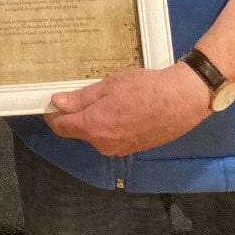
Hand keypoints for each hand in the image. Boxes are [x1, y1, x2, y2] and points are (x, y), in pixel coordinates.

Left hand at [43, 64, 210, 155]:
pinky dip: (111, 125)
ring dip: (94, 120)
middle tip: (83, 93)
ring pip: (96, 134)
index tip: (52, 102)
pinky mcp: (133, 148)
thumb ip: (80, 98)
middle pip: (77, 131)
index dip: (53, 114)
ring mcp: (119, 148)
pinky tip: (123, 109)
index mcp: (93, 128)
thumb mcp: (109, 86)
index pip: (60, 126)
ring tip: (108, 98)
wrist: (182, 101)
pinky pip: (112, 137)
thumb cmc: (146, 89)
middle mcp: (103, 144)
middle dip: (75, 115)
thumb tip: (57, 103)